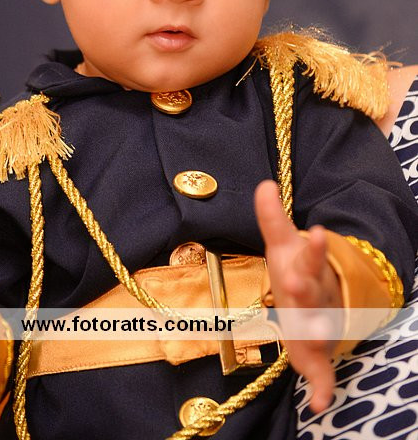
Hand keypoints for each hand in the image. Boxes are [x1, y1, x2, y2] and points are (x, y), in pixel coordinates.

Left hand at [255, 180, 342, 412]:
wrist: (323, 307)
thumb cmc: (296, 272)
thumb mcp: (281, 244)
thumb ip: (272, 216)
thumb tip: (264, 183)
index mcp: (305, 270)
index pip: (309, 255)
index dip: (313, 246)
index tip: (316, 230)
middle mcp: (315, 298)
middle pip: (310, 292)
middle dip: (303, 287)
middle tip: (295, 280)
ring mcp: (317, 327)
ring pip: (317, 331)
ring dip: (313, 333)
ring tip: (311, 336)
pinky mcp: (315, 356)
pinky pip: (322, 375)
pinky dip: (322, 389)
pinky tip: (320, 404)